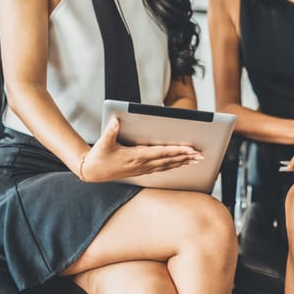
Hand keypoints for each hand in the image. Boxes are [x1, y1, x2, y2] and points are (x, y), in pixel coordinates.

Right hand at [80, 117, 202, 181]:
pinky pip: (161, 169)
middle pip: (169, 160)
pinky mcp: (141, 171)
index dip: (177, 151)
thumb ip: (110, 131)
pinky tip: (180, 164)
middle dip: (186, 157)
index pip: (161, 153)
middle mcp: (142, 164)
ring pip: (167, 166)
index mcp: (136, 156)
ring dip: (182, 163)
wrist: (93, 172)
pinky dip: (173, 166)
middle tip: (201, 155)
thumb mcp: (103, 143)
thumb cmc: (99, 157)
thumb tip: (116, 120)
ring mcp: (143, 169)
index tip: (189, 149)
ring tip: (196, 160)